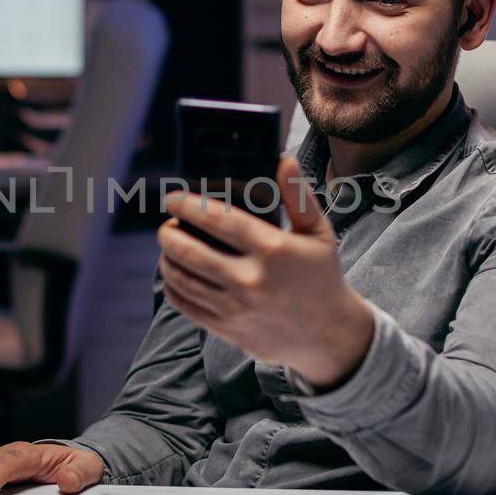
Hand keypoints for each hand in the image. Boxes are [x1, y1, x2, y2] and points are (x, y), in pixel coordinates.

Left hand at [159, 156, 374, 389]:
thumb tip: (283, 159)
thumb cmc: (321, 276)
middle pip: (190, 251)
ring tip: (169, 247)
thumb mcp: (318, 233)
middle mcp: (251, 279)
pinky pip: (186, 305)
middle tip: (166, 225)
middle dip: (169, 234)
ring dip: (168, 259)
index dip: (188, 206)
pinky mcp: (228, 329)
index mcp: (273, 249)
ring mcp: (237, 307)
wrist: (329, 335)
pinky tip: (175, 275)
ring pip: (183, 279)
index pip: (218, 220)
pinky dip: (173, 287)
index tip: (173, 199)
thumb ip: (298, 195)